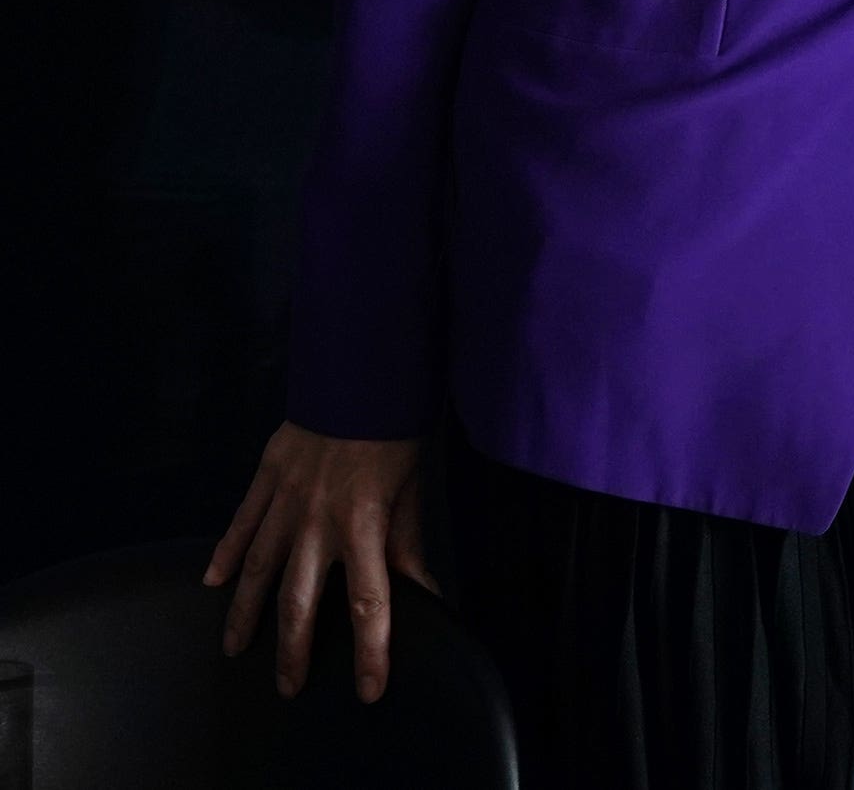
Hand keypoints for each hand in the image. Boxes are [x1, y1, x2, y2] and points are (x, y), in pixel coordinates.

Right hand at [206, 423, 432, 699]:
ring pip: (256, 571)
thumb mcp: (412, 494)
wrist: (363, 376)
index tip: (369, 689)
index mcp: (364, 528)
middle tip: (288, 687)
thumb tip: (429, 596)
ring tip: (237, 649)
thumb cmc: (397, 436)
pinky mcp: (265, 481)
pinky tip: (212, 582)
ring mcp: (285, 503)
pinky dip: (224, 554)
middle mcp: (319, 524)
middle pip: (299, 602)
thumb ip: (409, 549)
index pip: (372, 604)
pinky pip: (240, 525)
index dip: (371, 651)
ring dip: (245, 615)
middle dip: (294, 651)